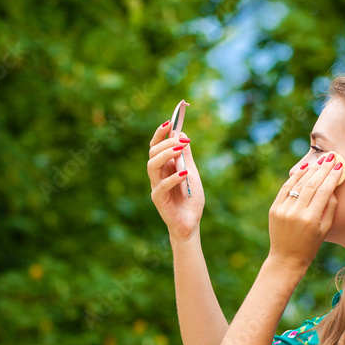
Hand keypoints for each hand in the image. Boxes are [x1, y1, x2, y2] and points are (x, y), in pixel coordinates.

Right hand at [147, 120, 204, 241]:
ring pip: (152, 165)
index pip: (157, 145)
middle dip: (166, 142)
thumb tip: (182, 134)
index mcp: (164, 166)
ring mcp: (156, 186)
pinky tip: (185, 173)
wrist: (191, 222)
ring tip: (180, 149)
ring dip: (166, 155)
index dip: (161, 133)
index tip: (170, 121)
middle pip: (153, 152)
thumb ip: (186, 156)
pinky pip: (161, 186)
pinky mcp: (158, 199)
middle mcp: (157, 174)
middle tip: (182, 140)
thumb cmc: (190, 199)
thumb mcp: (192, 173)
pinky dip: (173, 178)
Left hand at [267, 152, 342, 272]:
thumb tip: (332, 186)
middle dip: (323, 168)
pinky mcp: (274, 208)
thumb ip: (330, 207)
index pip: (324, 191)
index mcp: (311, 219)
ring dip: (311, 169)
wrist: (286, 258)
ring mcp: (283, 210)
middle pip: (312, 184)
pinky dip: (296, 177)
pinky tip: (305, 168)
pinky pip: (286, 188)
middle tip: (332, 157)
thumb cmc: (310, 245)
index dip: (332, 177)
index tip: (340, 166)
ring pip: (299, 183)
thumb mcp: (325, 229)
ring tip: (321, 160)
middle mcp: (296, 212)